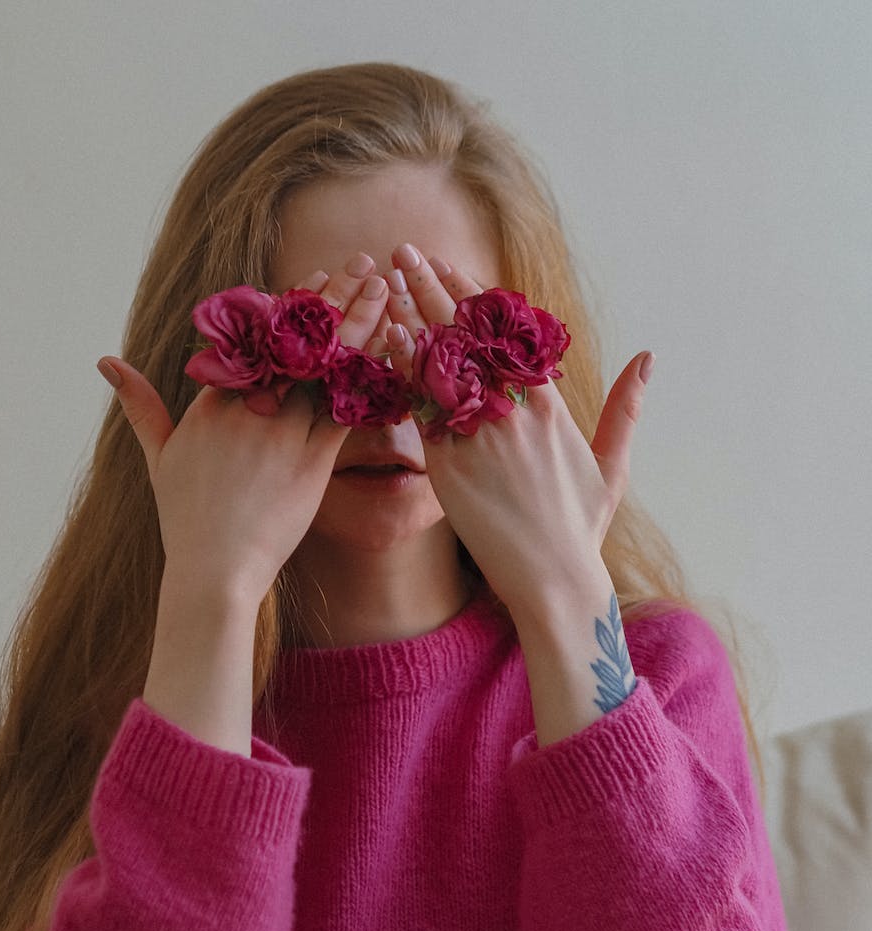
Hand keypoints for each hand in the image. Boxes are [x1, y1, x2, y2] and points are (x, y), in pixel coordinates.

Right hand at [96, 260, 398, 605]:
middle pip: (297, 339)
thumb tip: (106, 362)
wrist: (214, 569)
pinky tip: (393, 346)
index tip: (316, 277)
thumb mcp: (158, 455)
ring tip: (383, 287)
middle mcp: (249, 406)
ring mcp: (282, 432)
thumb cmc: (186, 517)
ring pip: (327, 365)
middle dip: (331, 297)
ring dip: (359, 322)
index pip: (258, 338)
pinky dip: (370, 376)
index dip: (291, 304)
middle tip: (359, 263)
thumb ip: (139, 405)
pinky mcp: (312, 461)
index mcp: (215, 399)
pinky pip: (347, 408)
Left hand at [382, 245, 652, 621]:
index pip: (507, 334)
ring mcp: (479, 436)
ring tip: (383, 281)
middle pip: (466, 335)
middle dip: (432, 288)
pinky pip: (420, 410)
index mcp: (550, 405)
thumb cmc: (579, 528)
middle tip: (404, 251)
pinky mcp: (449, 466)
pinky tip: (383, 340)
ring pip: (437, 363)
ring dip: (408, 317)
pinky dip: (402, 372)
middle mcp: (513, 411)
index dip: (474, 296)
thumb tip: (648, 358)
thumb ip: (625, 409)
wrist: (552, 578)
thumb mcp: (612, 465)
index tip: (449, 265)